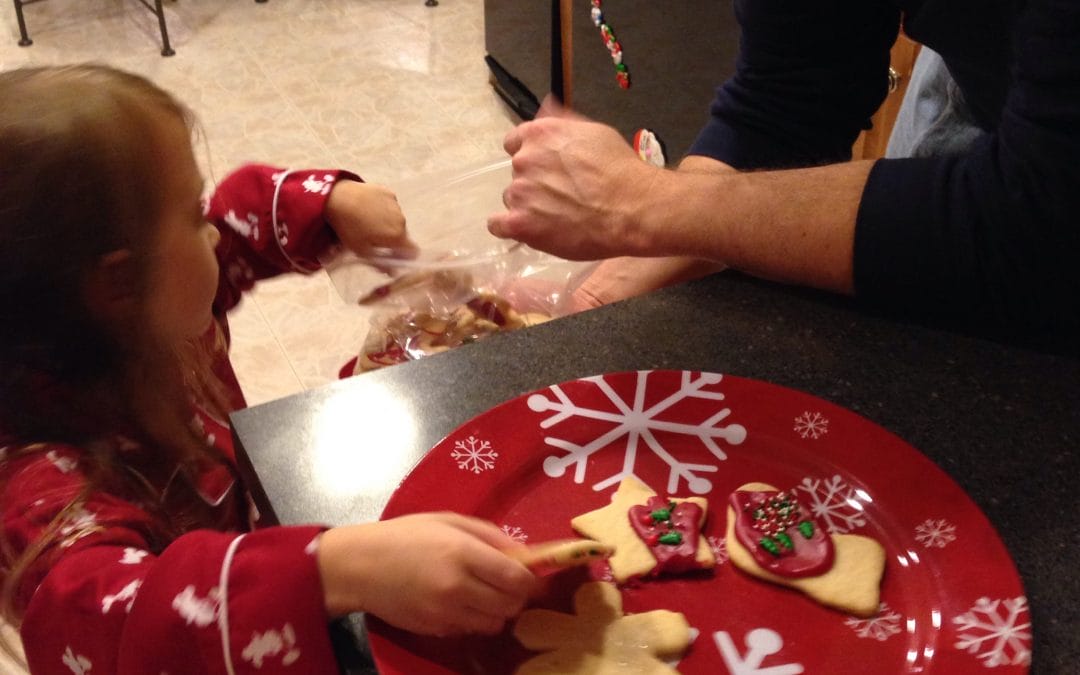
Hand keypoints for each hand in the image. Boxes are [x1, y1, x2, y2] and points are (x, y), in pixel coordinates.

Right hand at [317, 512, 536, 635]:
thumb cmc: (405, 535)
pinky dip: (474, 620)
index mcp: (463, 553)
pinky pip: (470, 630)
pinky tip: (460, 602)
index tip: (532, 576)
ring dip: (497, 611)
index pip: (515, 578)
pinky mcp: (435, 630)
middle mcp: (457, 587)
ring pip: (494, 623)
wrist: (360, 566)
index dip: (531, 580)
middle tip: (508, 584)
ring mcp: (445, 613)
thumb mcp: (448, 520)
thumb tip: (523, 551)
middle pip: (510, 605)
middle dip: (517, 596)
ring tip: (484, 593)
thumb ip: (489, 534)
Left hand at [324, 180, 416, 257]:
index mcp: (397, 236)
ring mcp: (396, 205)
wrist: (338, 197)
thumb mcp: (362, 251)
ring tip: (368, 220)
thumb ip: (380, 263)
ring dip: (387, 223)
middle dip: (392, 239)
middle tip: (374, 237)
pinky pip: (390, 205)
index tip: (393, 255)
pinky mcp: (388, 192)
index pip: (413, 251)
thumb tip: (392, 271)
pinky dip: (383, 208)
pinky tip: (368, 207)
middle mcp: (401, 220)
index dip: (405, 256)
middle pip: (402, 235)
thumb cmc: (349, 228)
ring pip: (396, 219)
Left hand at [487, 96, 665, 259]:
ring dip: (528, 206)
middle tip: (562, 195)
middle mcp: (523, 160)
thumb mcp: (595, 131)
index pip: (514, 142)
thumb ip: (563, 122)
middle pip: (517, 173)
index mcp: (538, 134)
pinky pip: (498, 225)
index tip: (544, 169)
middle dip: (534, 183)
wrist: (631, 209)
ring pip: (512, 199)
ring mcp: (519, 192)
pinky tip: (529, 229)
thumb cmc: (619, 170)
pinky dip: (511, 227)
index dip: (530, 156)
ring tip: (558, 216)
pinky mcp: (519, 224)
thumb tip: (545, 108)